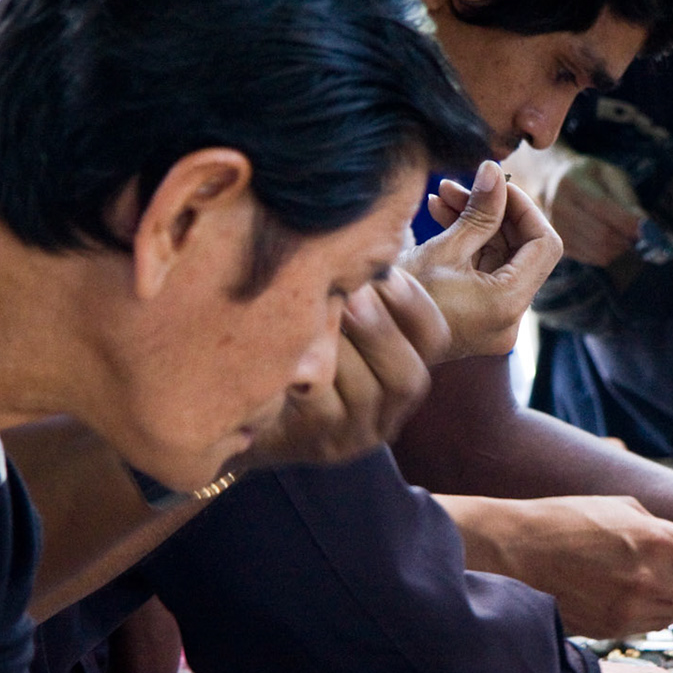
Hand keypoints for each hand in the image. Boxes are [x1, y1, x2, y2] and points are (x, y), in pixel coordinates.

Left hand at [235, 272, 447, 466]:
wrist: (238, 406)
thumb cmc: (291, 343)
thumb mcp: (330, 311)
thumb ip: (355, 282)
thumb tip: (370, 226)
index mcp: (403, 368)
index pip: (434, 339)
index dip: (413, 302)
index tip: (383, 271)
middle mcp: (390, 411)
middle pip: (409, 376)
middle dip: (378, 328)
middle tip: (347, 292)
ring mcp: (357, 435)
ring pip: (365, 392)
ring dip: (340, 345)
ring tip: (314, 311)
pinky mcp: (320, 446)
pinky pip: (321, 406)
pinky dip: (307, 371)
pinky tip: (287, 346)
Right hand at [404, 160, 562, 358]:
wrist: (367, 342)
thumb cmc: (397, 302)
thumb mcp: (442, 249)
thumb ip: (478, 211)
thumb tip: (495, 172)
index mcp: (507, 304)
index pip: (544, 245)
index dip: (525, 208)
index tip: (497, 185)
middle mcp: (509, 319)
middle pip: (522, 250)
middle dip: (494, 211)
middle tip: (459, 185)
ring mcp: (495, 321)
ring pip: (501, 258)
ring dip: (477, 224)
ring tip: (442, 195)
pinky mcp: (478, 317)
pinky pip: (486, 273)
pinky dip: (469, 245)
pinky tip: (440, 215)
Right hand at [441, 494, 672, 637]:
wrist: (514, 552)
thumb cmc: (562, 521)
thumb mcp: (622, 507)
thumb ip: (664, 527)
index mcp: (656, 539)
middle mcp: (649, 578)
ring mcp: (631, 608)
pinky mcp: (614, 629)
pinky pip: (654, 625)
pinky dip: (659, 613)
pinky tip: (647, 598)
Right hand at [545, 154, 646, 266]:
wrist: (553, 184)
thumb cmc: (590, 178)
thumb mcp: (611, 175)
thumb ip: (627, 198)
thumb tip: (644, 224)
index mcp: (572, 183)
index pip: (602, 207)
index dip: (627, 222)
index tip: (649, 229)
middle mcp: (558, 206)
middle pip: (600, 234)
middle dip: (626, 239)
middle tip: (640, 237)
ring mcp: (555, 229)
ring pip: (597, 251)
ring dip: (619, 249)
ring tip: (625, 238)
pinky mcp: (559, 245)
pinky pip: (590, 259)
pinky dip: (608, 254)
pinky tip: (611, 242)